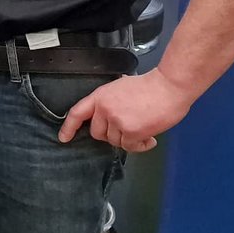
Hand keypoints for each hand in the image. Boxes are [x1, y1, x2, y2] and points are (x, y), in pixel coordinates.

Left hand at [59, 69, 195, 151]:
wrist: (169, 87)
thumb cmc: (151, 85)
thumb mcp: (121, 87)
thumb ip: (111, 101)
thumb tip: (110, 113)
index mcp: (100, 96)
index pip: (77, 113)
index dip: (69, 127)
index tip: (64, 138)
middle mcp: (105, 109)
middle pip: (98, 132)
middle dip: (111, 134)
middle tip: (126, 129)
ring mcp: (117, 121)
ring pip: (115, 141)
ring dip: (128, 140)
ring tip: (143, 132)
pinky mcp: (131, 131)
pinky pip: (130, 147)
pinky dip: (141, 146)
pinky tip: (149, 139)